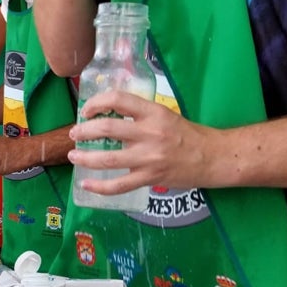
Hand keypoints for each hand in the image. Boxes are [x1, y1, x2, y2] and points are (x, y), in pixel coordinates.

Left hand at [68, 91, 215, 193]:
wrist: (212, 157)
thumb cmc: (186, 134)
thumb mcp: (164, 115)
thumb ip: (138, 115)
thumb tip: (106, 115)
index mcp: (153, 112)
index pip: (118, 99)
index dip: (96, 102)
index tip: (86, 110)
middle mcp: (149, 133)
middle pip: (107, 128)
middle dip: (84, 131)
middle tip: (75, 134)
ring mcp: (149, 158)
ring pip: (108, 159)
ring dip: (85, 158)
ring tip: (74, 156)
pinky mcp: (150, 178)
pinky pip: (119, 185)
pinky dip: (99, 187)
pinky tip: (86, 185)